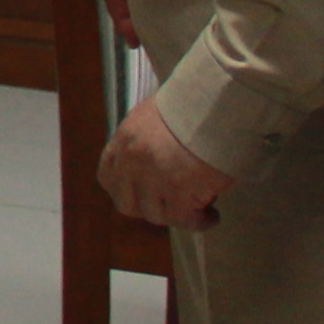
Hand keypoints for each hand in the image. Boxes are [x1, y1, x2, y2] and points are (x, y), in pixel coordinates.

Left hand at [98, 97, 230, 229]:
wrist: (216, 102)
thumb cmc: (193, 104)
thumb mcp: (156, 115)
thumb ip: (147, 138)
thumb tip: (157, 158)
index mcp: (124, 139)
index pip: (107, 176)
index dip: (123, 190)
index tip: (140, 195)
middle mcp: (132, 161)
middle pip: (126, 204)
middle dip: (147, 209)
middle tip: (169, 206)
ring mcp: (153, 178)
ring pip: (157, 214)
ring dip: (177, 216)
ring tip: (199, 210)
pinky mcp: (178, 191)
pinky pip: (185, 219)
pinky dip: (200, 221)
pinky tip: (211, 217)